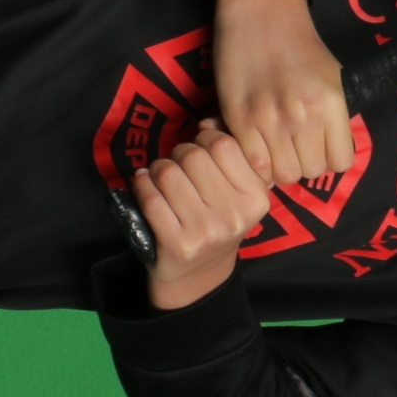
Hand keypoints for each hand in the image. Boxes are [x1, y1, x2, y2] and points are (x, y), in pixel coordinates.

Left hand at [134, 121, 272, 312]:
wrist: (199, 276)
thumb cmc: (218, 222)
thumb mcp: (238, 192)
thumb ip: (231, 154)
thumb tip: (207, 120)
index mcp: (256, 198)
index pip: (223, 145)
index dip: (205, 138)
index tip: (200, 148)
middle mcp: (234, 215)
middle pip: (193, 156)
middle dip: (178, 153)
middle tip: (177, 164)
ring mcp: (205, 232)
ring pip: (168, 174)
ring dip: (157, 169)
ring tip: (160, 176)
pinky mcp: (177, 244)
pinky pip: (150, 199)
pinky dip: (141, 186)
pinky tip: (143, 185)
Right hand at [209, 0, 353, 188]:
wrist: (260, 12)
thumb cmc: (300, 44)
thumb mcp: (332, 77)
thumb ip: (334, 116)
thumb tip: (329, 152)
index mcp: (331, 103)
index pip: (341, 162)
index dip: (331, 158)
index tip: (321, 147)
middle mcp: (303, 116)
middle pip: (310, 171)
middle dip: (305, 163)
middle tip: (296, 146)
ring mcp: (269, 120)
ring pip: (283, 174)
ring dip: (281, 165)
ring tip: (276, 146)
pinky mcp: (239, 119)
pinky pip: (255, 164)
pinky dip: (258, 163)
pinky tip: (257, 145)